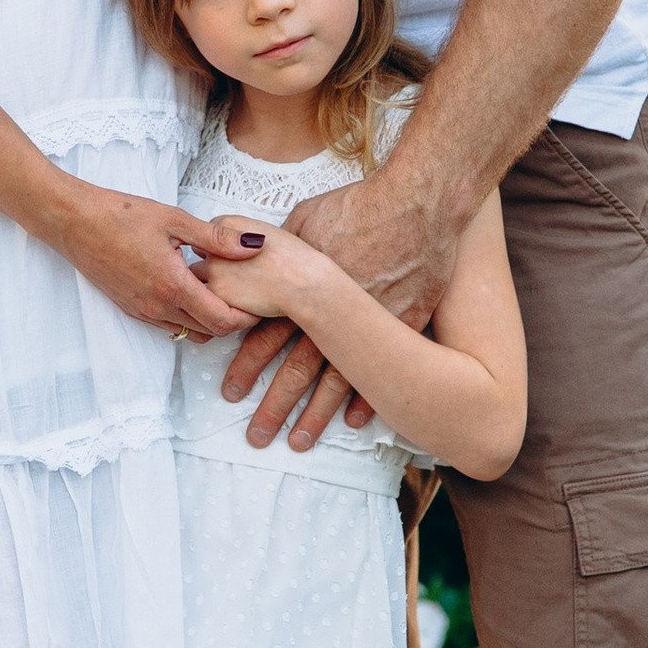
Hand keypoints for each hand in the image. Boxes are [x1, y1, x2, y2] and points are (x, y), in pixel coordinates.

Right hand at [56, 183, 242, 338]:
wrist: (73, 222)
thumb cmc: (120, 215)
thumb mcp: (174, 220)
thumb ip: (217, 238)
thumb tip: (254, 245)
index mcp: (172, 286)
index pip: (222, 321)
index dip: (246, 318)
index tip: (259, 301)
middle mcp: (157, 308)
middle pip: (209, 332)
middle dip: (232, 320)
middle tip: (246, 296)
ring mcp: (142, 312)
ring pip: (188, 332)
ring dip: (208, 320)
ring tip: (218, 292)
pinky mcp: (131, 309)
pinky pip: (167, 325)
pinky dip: (186, 316)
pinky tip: (189, 288)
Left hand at [197, 218, 330, 332]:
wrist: (302, 281)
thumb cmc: (293, 259)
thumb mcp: (266, 231)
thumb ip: (243, 235)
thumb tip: (235, 244)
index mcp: (229, 224)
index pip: (209, 235)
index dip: (221, 249)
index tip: (234, 257)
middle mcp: (216, 244)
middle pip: (200, 255)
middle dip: (212, 265)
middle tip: (234, 274)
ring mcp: (214, 269)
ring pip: (198, 277)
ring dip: (211, 283)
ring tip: (235, 289)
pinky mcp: (217, 293)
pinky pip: (205, 299)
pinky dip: (216, 301)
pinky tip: (237, 301)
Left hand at [219, 166, 464, 451]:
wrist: (417, 205)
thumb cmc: (359, 206)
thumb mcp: (305, 216)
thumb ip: (277, 242)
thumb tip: (248, 248)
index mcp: (303, 288)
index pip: (265, 336)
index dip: (245, 365)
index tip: (230, 391)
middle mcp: (331, 313)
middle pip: (295, 369)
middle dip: (272, 405)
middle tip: (255, 435)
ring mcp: (368, 324)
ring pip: (335, 382)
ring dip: (314, 415)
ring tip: (297, 442)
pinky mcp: (403, 325)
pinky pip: (382, 370)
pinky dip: (367, 399)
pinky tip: (352, 423)